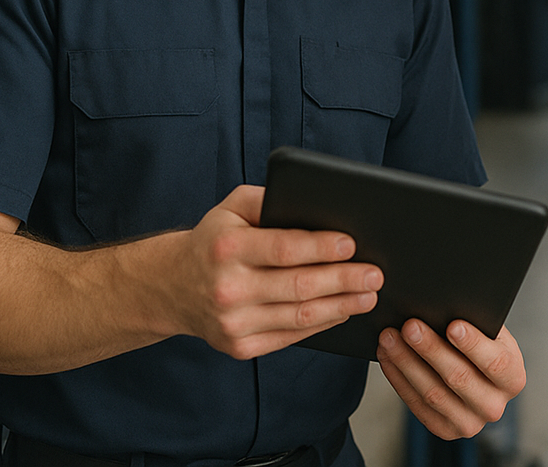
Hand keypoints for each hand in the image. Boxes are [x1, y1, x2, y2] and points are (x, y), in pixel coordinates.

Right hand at [165, 185, 383, 359]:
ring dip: (341, 306)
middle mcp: (228, 288)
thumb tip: (317, 203)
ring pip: (300, 316)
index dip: (322, 248)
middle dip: (344, 280)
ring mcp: (233, 323)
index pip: (285, 249)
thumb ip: (269, 199)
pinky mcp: (239, 347)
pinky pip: (290, 336)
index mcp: (227, 248)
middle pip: (299, 286)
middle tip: (375, 274)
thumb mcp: (232, 207)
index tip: (352, 245)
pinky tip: (342, 312)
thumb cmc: (214, 241)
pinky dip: (322, 324)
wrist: (172, 287)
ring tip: (368, 296)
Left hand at [377, 319, 525, 438]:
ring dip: (406, 362)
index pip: (496, 363)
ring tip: (390, 337)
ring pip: (433, 393)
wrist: (474, 374)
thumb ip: (477, 324)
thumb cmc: (481, 345)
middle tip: (410, 326)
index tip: (453, 325)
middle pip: (459, 377)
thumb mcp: (490, 334)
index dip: (474, 344)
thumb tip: (447, 306)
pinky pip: (416, 404)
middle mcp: (494, 406)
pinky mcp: (444, 429)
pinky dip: (399, 378)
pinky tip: (388, 356)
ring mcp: (469, 423)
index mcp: (513, 379)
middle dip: (431, 349)